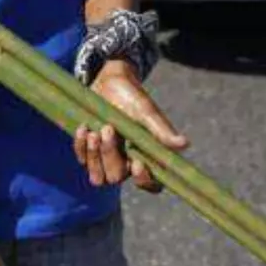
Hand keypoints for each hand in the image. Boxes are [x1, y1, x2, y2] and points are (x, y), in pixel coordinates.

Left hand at [75, 60, 188, 192]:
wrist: (110, 80)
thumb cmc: (133, 96)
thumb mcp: (146, 111)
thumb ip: (161, 131)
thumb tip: (185, 144)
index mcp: (146, 156)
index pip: (150, 184)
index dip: (144, 180)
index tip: (137, 163)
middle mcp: (127, 162)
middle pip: (117, 177)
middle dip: (109, 155)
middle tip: (108, 128)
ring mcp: (107, 158)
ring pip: (97, 177)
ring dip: (93, 156)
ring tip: (93, 132)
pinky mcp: (90, 151)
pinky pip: (82, 159)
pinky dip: (80, 145)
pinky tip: (83, 127)